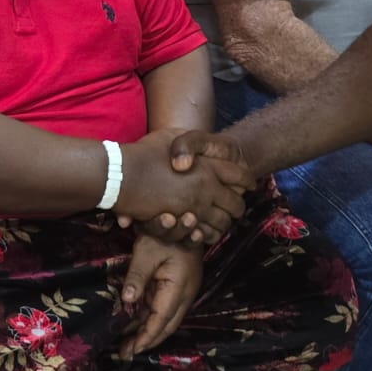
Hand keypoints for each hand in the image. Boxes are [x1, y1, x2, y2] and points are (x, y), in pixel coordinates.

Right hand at [113, 129, 252, 244]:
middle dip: (238, 207)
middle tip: (236, 208)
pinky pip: (204, 232)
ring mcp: (197, 204)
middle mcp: (208, 184)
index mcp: (208, 163)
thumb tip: (196, 150)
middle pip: (236, 203)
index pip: (240, 175)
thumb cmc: (144, 154)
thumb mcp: (171, 136)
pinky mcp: (183, 219)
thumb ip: (190, 143)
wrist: (122, 174)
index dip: (247, 180)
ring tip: (221, 223)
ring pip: (223, 222)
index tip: (249, 185)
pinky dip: (207, 234)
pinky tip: (203, 231)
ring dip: (224, 223)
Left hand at [118, 234, 202, 359]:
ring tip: (126, 344)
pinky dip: (149, 319)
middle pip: (166, 326)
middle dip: (146, 341)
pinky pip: (163, 309)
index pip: (161, 320)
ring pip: (165, 320)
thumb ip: (137, 276)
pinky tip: (134, 324)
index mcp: (178, 288)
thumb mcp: (147, 251)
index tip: (131, 349)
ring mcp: (182, 293)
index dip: (146, 337)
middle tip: (125, 353)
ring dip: (147, 331)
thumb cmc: (165, 234)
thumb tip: (126, 300)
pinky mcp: (176, 288)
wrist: (184, 222)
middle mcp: (183, 295)